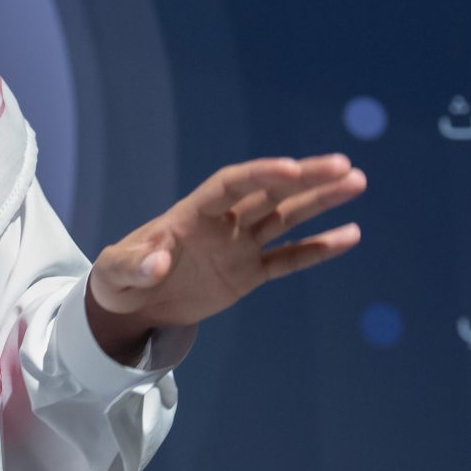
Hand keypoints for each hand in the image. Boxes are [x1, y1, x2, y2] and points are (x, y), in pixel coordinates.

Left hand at [87, 153, 366, 332]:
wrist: (134, 304)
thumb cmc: (119, 278)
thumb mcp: (114, 273)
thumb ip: (134, 265)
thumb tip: (158, 262)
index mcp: (190, 214)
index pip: (230, 185)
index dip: (259, 175)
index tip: (290, 168)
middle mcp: (222, 223)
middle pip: (269, 193)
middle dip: (305, 179)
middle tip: (344, 166)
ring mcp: (239, 245)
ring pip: (286, 217)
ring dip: (320, 201)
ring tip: (356, 182)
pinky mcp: (248, 272)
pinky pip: (289, 258)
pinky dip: (319, 248)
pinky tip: (350, 234)